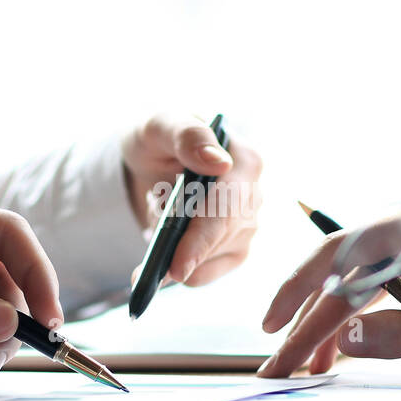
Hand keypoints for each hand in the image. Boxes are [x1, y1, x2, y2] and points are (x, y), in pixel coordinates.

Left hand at [121, 116, 262, 286]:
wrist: (151, 162)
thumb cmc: (158, 139)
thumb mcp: (160, 125)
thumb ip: (187, 136)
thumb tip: (218, 162)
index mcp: (245, 161)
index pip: (229, 207)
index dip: (202, 238)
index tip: (177, 267)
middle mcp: (254, 196)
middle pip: (219, 239)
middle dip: (177, 246)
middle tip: (146, 249)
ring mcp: (247, 226)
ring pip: (208, 260)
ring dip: (173, 247)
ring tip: (159, 212)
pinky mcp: (233, 250)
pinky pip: (204, 275)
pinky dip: (177, 267)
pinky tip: (166, 241)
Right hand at [256, 199, 400, 377]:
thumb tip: (343, 340)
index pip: (347, 265)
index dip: (307, 304)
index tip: (281, 342)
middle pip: (334, 267)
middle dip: (301, 316)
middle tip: (276, 363)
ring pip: (344, 280)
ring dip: (320, 323)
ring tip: (301, 369)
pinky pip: (364, 290)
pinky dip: (344, 322)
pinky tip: (329, 356)